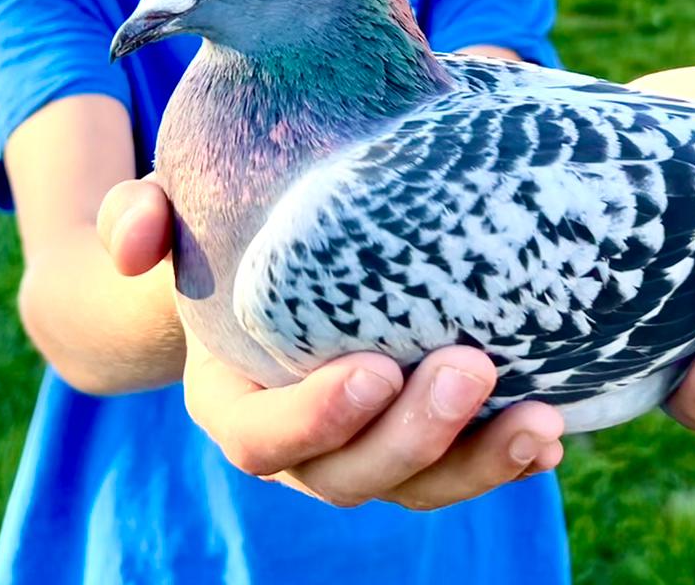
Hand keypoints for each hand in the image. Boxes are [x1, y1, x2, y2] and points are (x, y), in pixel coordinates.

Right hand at [96, 176, 564, 509]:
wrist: (271, 252)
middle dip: (413, 437)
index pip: (260, 436)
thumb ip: (137, 215)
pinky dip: (509, 455)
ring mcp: (367, 445)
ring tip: (540, 422)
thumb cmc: (217, 229)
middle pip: (351, 475)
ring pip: (419, 484)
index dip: (313, 420)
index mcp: (230, 398)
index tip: (371, 371)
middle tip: (470, 367)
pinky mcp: (424, 434)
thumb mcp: (167, 209)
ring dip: (479, 463)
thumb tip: (138, 237)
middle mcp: (300, 441)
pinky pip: (464, 464)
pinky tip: (556, 427)